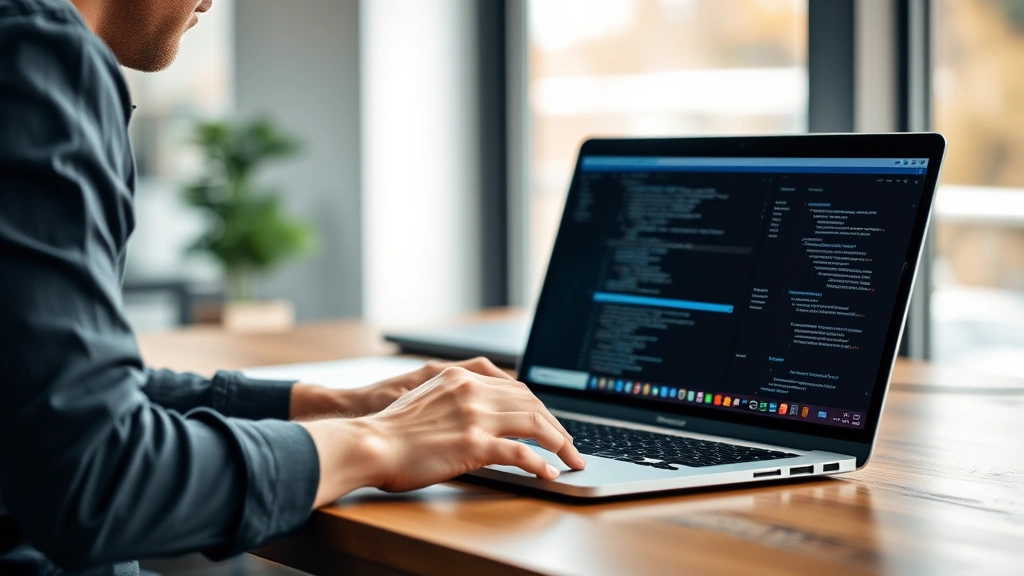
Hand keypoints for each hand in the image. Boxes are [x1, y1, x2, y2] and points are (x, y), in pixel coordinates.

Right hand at [300, 366, 586, 505]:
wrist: (369, 443)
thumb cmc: (390, 429)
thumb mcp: (425, 396)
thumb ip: (454, 397)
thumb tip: (476, 410)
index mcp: (461, 377)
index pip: (515, 387)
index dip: (538, 406)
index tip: (550, 422)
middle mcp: (472, 390)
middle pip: (531, 402)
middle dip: (557, 425)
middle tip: (570, 444)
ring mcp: (475, 416)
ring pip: (534, 422)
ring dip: (559, 443)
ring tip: (571, 459)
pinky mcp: (474, 444)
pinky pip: (520, 452)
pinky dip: (540, 463)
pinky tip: (549, 472)